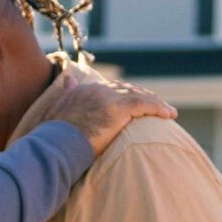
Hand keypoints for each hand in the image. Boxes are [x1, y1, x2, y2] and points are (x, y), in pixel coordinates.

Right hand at [56, 78, 177, 156]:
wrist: (54, 144)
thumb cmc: (52, 136)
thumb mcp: (55, 109)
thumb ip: (65, 93)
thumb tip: (67, 78)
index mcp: (84, 90)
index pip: (111, 88)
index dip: (126, 94)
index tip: (136, 102)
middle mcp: (98, 89)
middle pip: (127, 89)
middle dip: (143, 97)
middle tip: (157, 106)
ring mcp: (108, 97)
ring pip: (139, 95)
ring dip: (155, 103)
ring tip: (167, 111)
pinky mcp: (118, 108)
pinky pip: (145, 105)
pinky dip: (159, 108)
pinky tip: (169, 115)